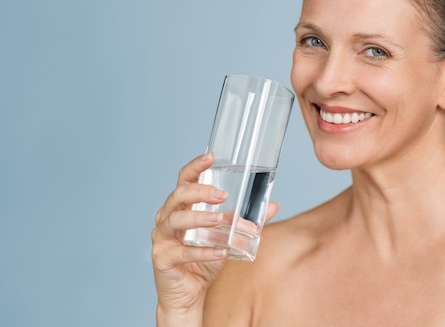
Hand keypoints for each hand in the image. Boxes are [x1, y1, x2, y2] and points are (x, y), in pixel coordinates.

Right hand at [151, 153, 279, 321]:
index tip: (211, 157)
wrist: (189, 295)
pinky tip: (221, 251)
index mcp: (180, 207)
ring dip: (200, 217)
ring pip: (176, 220)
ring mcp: (161, 238)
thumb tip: (274, 206)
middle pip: (178, 196)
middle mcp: (167, 217)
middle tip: (222, 194)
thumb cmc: (204, 260)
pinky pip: (182, 252)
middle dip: (200, 192)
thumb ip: (247, 221)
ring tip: (220, 219)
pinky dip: (203, 251)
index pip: (184, 180)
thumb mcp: (228, 237)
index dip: (195, 167)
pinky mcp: (162, 258)